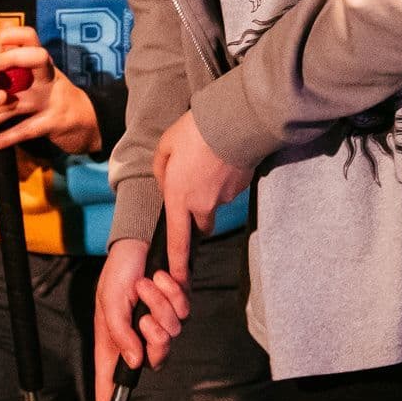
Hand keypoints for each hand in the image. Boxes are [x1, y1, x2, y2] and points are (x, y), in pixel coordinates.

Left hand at [0, 30, 100, 160]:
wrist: (87, 121)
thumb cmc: (52, 95)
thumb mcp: (40, 75)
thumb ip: (16, 64)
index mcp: (43, 63)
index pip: (29, 37)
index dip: (9, 37)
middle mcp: (50, 77)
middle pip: (37, 57)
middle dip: (11, 58)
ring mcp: (53, 100)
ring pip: (21, 100)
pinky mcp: (54, 124)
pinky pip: (26, 130)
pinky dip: (6, 138)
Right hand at [92, 236, 188, 400]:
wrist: (140, 241)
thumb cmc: (118, 271)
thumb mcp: (109, 300)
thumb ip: (120, 333)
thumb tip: (136, 363)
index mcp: (115, 339)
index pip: (109, 380)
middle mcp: (138, 336)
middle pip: (157, 359)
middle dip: (156, 337)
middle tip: (146, 318)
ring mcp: (160, 322)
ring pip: (173, 333)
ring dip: (160, 305)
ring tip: (147, 285)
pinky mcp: (177, 307)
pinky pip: (184, 311)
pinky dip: (173, 292)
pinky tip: (161, 278)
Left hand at [155, 111, 246, 281]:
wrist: (234, 122)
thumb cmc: (194, 132)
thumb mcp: (165, 146)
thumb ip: (160, 170)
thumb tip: (166, 183)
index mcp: (178, 198)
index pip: (178, 241)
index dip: (178, 264)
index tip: (178, 279)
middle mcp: (202, 204)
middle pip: (200, 226)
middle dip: (196, 218)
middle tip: (192, 193)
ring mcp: (224, 198)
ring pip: (214, 205)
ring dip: (210, 193)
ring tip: (207, 163)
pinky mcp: (241, 188)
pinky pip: (228, 190)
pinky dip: (224, 180)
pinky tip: (222, 159)